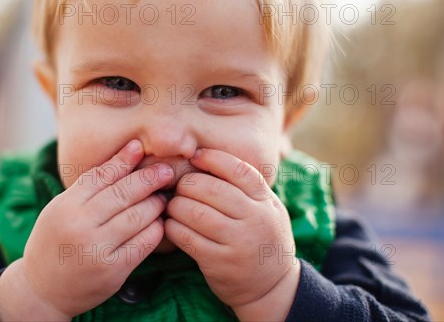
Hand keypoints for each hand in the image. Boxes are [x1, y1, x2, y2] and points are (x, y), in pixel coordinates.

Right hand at [0, 140, 171, 320]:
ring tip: (162, 197)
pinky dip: (155, 229)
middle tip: (165, 171)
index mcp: (65, 206)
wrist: (43, 289)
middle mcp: (80, 225)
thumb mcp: (61, 209)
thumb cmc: (55, 241)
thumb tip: (125, 156)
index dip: (123, 159)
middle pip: (123, 193)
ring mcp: (98, 249)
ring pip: (138, 216)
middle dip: (149, 178)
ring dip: (155, 204)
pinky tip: (158, 222)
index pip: (100, 175)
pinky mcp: (114, 270)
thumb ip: (89, 186)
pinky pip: (144, 242)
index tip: (140, 147)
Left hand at [164, 148, 299, 318]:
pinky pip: (186, 237)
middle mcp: (254, 219)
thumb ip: (245, 186)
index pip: (238, 169)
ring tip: (173, 207)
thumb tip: (204, 157)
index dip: (212, 158)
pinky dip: (172, 227)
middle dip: (187, 184)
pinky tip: (171, 225)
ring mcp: (237, 242)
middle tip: (180, 188)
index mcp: (265, 201)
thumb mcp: (266, 208)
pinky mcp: (218, 262)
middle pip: (210, 188)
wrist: (272, 287)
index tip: (195, 156)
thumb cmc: (261, 237)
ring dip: (176, 206)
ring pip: (194, 212)